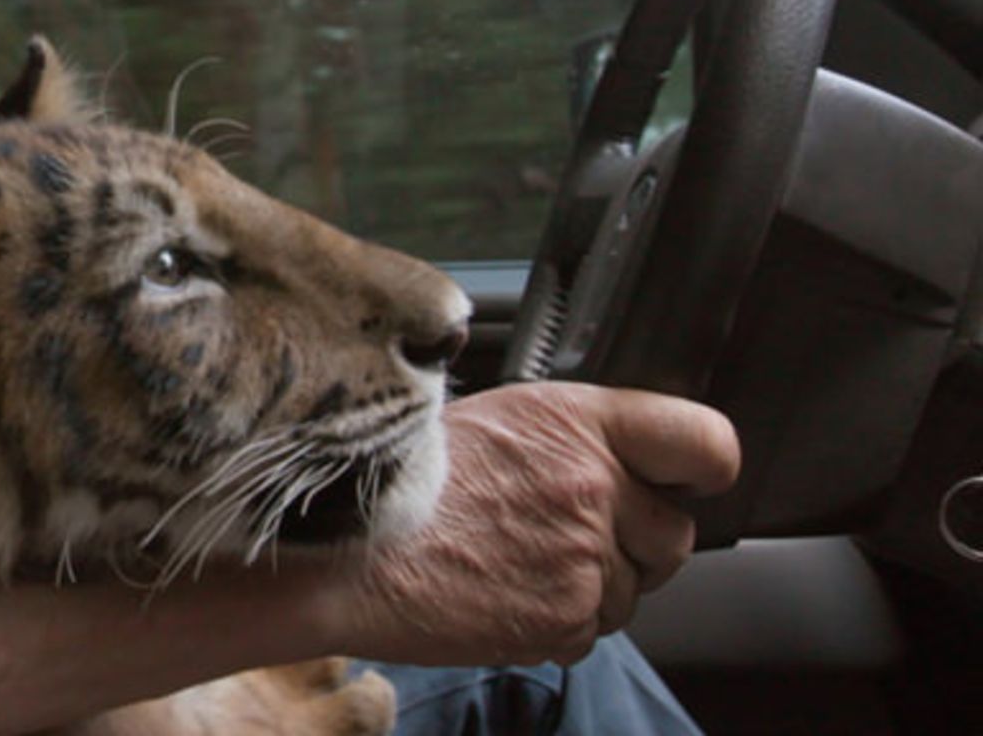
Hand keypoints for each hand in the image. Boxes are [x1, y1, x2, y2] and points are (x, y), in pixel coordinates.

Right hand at [326, 381, 739, 666]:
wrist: (346, 547)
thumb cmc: (398, 478)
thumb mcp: (489, 419)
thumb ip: (566, 438)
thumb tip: (610, 458)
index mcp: (577, 420)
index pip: (704, 440)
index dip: (700, 468)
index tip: (688, 481)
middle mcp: (593, 484)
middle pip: (674, 533)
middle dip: (633, 542)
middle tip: (566, 534)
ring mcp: (584, 555)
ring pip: (633, 591)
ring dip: (588, 587)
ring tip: (514, 562)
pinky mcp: (565, 616)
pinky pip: (591, 631)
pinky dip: (555, 623)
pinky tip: (500, 592)